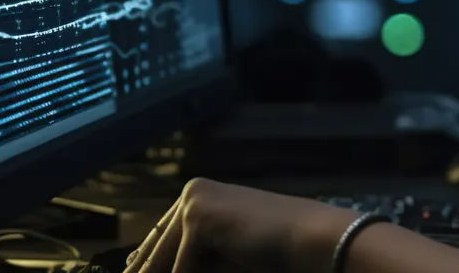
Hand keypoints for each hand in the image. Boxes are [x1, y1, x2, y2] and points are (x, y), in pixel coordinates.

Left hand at [125, 177, 359, 272]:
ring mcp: (193, 202)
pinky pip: (180, 269)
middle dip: (144, 271)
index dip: (146, 263)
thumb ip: (192, 263)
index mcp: (200, 196)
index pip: (160, 239)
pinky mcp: (197, 217)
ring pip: (163, 261)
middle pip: (155, 248)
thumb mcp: (225, 259)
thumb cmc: (278, 252)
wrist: (314, 240)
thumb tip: (145, 270)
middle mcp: (191, 193)